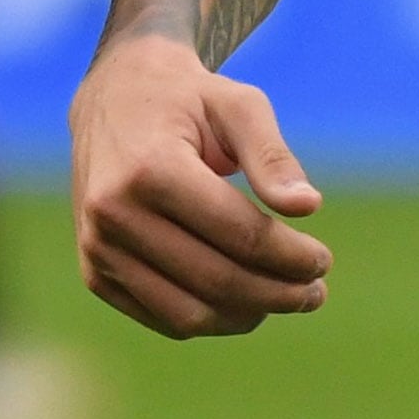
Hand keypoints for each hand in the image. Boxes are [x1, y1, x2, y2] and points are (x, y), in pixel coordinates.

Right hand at [71, 33, 333, 336]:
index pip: (239, 235)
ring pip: (190, 315)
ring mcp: (98, 248)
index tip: (324, 261)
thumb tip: (309, 206)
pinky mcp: (95, 273)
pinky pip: (164, 318)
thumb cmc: (187, 99)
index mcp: (150, 168)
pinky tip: (245, 302)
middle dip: (279, 293)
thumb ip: (272, 155)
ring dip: (249, 316)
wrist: (112, 99)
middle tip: (316, 292)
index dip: (292, 257)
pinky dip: (212, 319)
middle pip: (218, 280)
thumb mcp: (238, 105)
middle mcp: (114, 213)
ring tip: (287, 297)